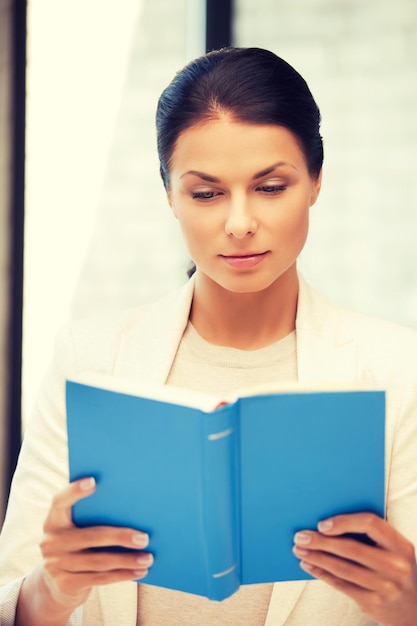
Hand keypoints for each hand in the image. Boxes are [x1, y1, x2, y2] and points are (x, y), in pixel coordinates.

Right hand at [39, 477, 151, 611]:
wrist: (58, 584)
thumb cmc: (78, 544)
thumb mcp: (77, 529)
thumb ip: (92, 516)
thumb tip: (131, 505)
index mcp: (54, 520)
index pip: (60, 501)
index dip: (74, 491)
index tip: (94, 481)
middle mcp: (51, 541)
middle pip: (91, 536)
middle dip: (121, 537)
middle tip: (145, 538)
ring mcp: (56, 564)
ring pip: (99, 561)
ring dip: (127, 560)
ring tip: (148, 557)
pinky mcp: (66, 583)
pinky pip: (100, 578)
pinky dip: (123, 574)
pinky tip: (140, 570)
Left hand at [293, 512, 416, 625]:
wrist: (413, 608)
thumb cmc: (395, 567)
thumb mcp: (394, 549)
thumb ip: (371, 535)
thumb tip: (328, 522)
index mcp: (400, 545)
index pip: (371, 524)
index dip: (344, 522)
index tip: (322, 524)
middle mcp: (395, 566)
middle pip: (352, 549)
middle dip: (322, 542)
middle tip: (300, 536)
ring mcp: (385, 586)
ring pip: (343, 568)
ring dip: (317, 558)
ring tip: (299, 550)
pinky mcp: (373, 602)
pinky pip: (342, 585)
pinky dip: (321, 574)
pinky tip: (308, 565)